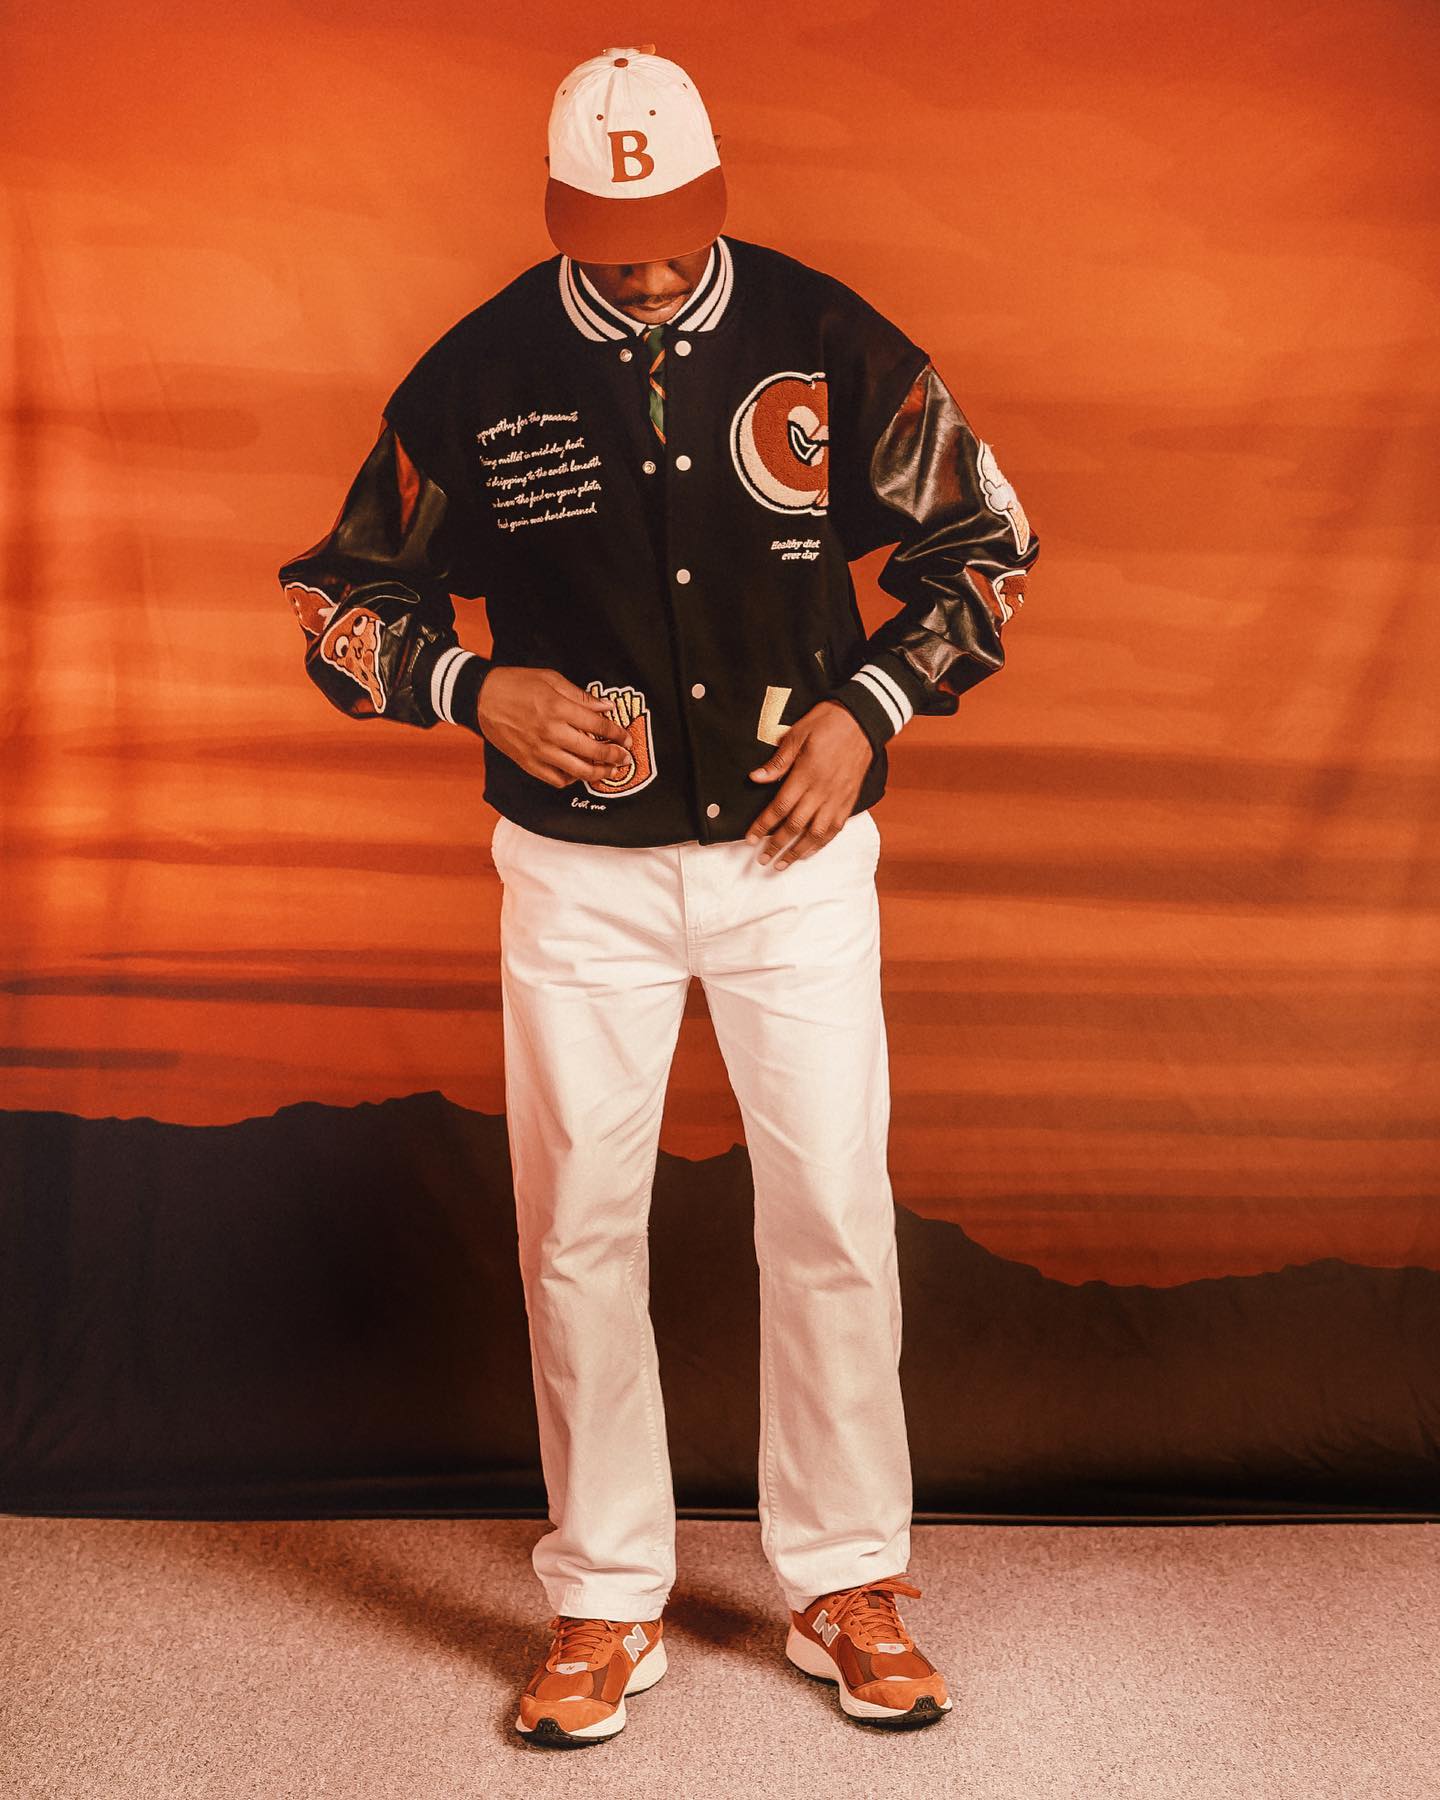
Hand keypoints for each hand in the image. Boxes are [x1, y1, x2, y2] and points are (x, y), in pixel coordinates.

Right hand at [474, 666, 631, 787]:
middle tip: (625, 757)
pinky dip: (572, 780)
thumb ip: (581, 696)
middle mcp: (551, 733)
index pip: (598, 726)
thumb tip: (606, 707)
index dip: (617, 734)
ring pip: (578, 771)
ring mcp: (539, 751)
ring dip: (599, 774)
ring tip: (611, 772)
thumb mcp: (551, 679)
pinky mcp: (528, 763)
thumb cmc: (516, 684)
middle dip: (615, 756)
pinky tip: (580, 773)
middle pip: (593, 752)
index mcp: (557, 708)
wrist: (481, 698)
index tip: (626, 738)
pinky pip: (556, 780)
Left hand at [745, 701, 873, 868]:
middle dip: (776, 845)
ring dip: (798, 851)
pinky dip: (821, 843)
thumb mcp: (798, 734)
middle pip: (795, 825)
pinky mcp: (849, 800)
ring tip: (783, 864)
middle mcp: (822, 790)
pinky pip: (835, 828)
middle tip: (762, 859)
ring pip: (815, 833)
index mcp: (806, 774)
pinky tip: (809, 852)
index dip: (763, 825)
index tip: (749, 839)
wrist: (863, 720)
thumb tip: (756, 778)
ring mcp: (837, 797)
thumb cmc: (828, 723)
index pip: (779, 807)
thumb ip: (778, 761)